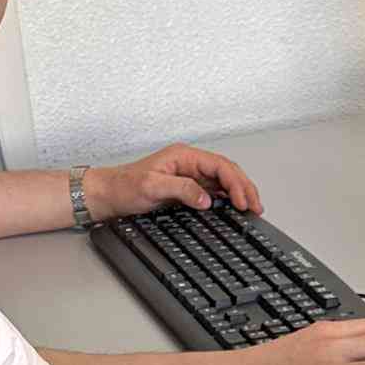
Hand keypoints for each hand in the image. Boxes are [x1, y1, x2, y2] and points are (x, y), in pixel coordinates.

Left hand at [88, 145, 263, 219]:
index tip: (243, 202)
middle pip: (226, 171)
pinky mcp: (185, 188)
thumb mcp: (152, 187)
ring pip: (223, 181)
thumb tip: (207, 199)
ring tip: (251, 208)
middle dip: (244, 188)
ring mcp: (188, 175)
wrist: (107, 195)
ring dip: (239, 193)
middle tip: (256, 207)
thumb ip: (182, 190)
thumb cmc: (124, 187)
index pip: (220, 166)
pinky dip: (227, 199)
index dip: (235, 183)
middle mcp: (189, 163)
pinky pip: (212, 190)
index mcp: (184, 156)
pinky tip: (233, 208)